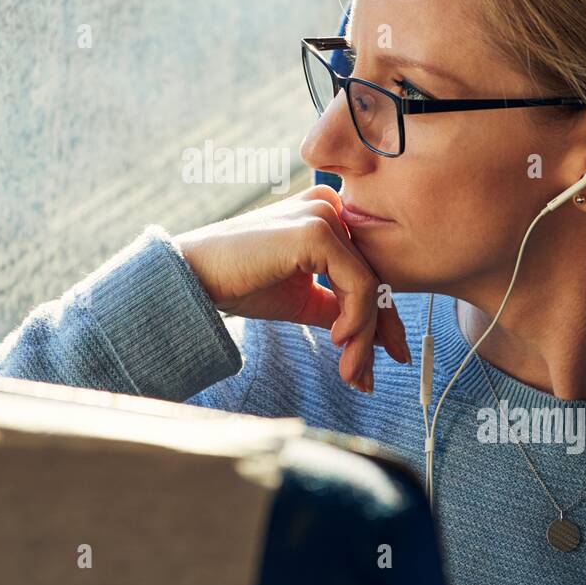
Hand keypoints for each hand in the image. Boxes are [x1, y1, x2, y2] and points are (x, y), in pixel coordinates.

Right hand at [174, 184, 410, 391]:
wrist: (196, 277)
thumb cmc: (241, 283)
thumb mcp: (301, 298)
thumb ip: (338, 306)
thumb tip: (376, 337)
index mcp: (327, 214)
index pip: (368, 267)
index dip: (381, 316)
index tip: (389, 355)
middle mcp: (330, 205)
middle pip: (373, 276)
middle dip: (377, 333)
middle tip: (369, 379)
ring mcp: (323, 214)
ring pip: (369, 284)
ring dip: (364, 336)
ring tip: (350, 372)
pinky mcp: (316, 231)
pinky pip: (357, 283)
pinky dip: (356, 319)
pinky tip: (338, 340)